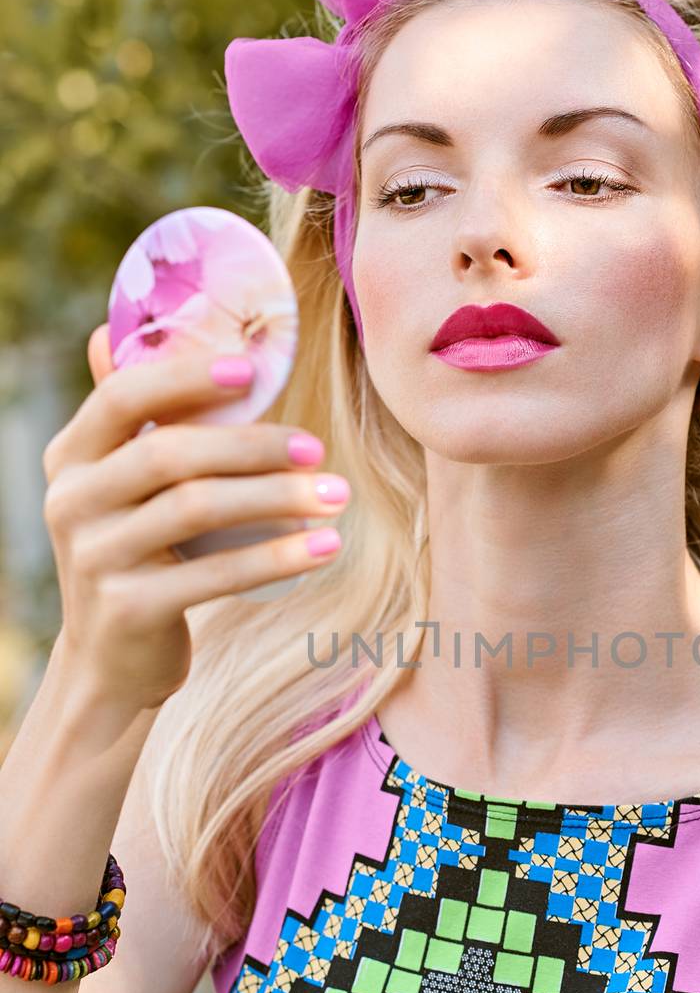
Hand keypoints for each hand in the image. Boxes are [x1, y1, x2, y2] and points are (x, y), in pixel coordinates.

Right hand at [42, 324, 345, 712]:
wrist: (113, 662)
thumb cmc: (141, 556)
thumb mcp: (125, 488)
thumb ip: (135, 419)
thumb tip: (117, 329)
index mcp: (71, 457)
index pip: (123, 396)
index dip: (187, 376)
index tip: (252, 370)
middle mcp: (71, 501)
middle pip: (170, 453)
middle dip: (253, 445)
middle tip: (317, 448)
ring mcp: (94, 557)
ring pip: (196, 509)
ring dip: (276, 498)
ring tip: (335, 496)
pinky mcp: (127, 608)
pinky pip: (214, 574)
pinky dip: (277, 557)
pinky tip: (325, 547)